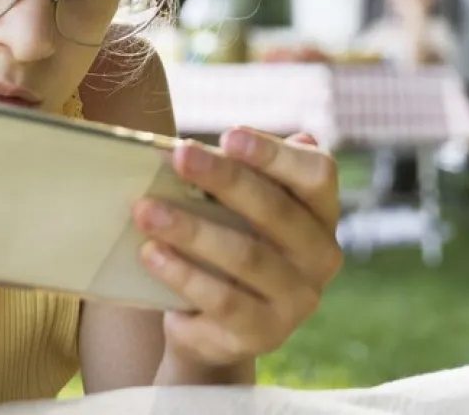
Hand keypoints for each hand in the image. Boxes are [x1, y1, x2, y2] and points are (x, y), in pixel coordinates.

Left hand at [133, 129, 342, 371]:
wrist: (215, 321)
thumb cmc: (229, 235)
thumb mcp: (237, 203)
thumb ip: (232, 170)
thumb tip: (186, 148)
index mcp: (322, 210)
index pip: (316, 173)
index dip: (274, 153)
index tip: (228, 134)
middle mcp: (321, 255)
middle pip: (275, 209)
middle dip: (223, 179)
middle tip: (179, 156)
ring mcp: (298, 299)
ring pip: (246, 256)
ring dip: (192, 229)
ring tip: (146, 210)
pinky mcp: (266, 334)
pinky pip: (223, 301)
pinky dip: (183, 275)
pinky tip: (151, 253)